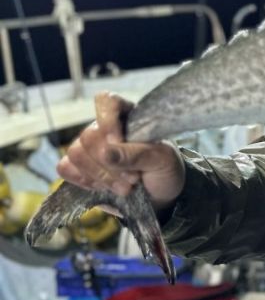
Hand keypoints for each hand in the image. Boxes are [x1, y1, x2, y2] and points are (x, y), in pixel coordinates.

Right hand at [57, 92, 185, 209]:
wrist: (161, 197)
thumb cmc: (165, 170)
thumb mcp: (162, 160)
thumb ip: (137, 154)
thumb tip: (106, 153)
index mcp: (128, 116)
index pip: (106, 101)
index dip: (108, 121)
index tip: (119, 142)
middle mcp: (104, 128)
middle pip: (88, 136)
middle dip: (110, 164)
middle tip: (133, 178)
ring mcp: (90, 149)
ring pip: (75, 153)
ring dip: (100, 176)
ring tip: (125, 187)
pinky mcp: (80, 169)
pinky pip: (65, 168)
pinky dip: (84, 181)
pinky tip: (104, 187)